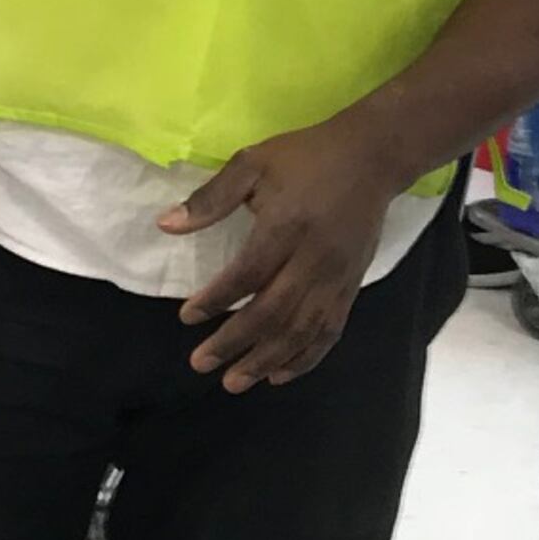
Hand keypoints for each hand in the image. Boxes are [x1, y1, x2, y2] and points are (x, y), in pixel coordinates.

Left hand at [161, 122, 402, 390]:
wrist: (373, 157)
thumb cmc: (306, 158)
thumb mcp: (252, 164)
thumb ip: (210, 199)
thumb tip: (166, 225)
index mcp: (286, 227)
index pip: (247, 275)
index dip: (216, 300)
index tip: (187, 317)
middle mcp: (313, 260)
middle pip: (273, 313)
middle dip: (235, 343)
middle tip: (200, 364)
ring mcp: (337, 277)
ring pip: (301, 330)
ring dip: (267, 359)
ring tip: (235, 382)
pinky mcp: (352, 286)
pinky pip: (329, 331)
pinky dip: (305, 357)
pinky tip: (280, 374)